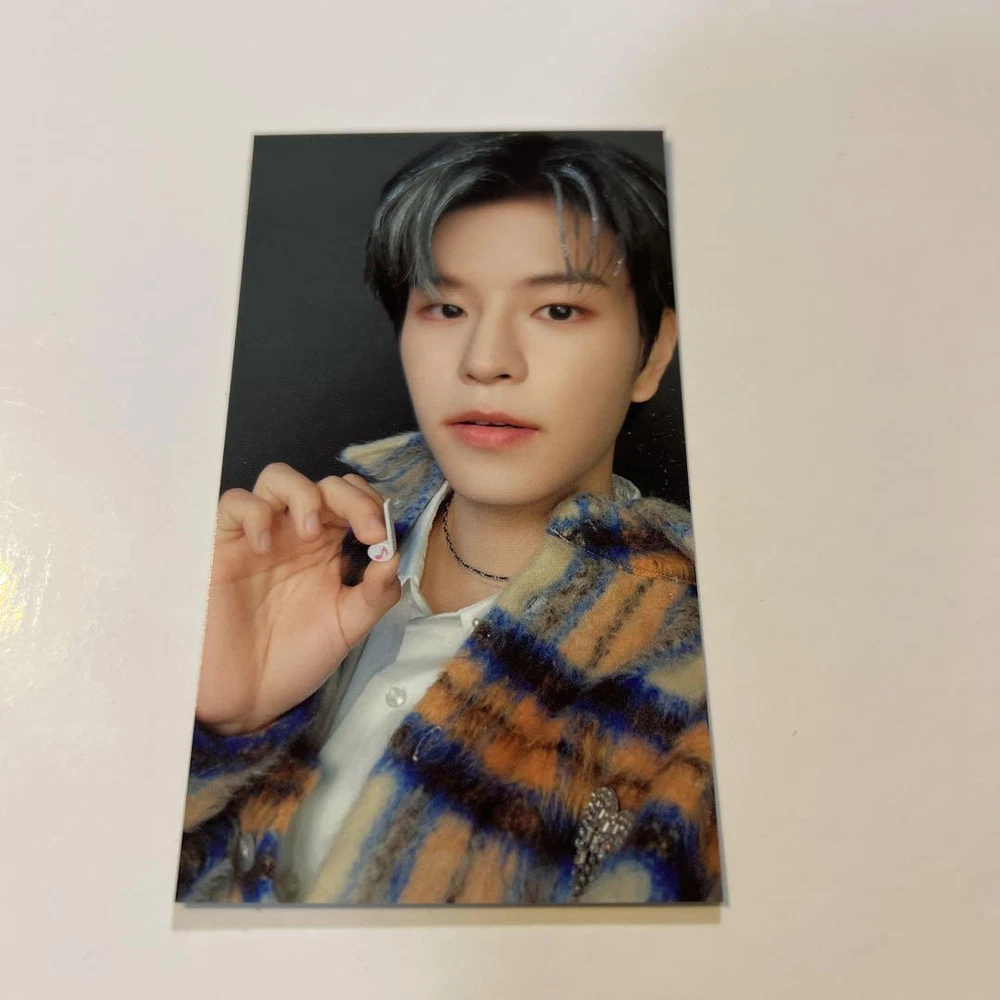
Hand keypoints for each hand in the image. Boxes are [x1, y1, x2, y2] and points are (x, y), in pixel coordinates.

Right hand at [195, 463, 401, 734]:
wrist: (249, 698)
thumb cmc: (297, 658)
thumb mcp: (348, 627)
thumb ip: (376, 593)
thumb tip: (394, 555)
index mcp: (330, 548)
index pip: (355, 501)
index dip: (372, 507)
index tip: (380, 537)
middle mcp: (296, 534)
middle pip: (325, 484)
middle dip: (351, 498)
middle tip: (364, 531)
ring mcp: (260, 536)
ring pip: (278, 477)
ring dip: (303, 494)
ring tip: (310, 531)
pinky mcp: (223, 545)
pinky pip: (234, 503)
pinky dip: (255, 513)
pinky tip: (264, 547)